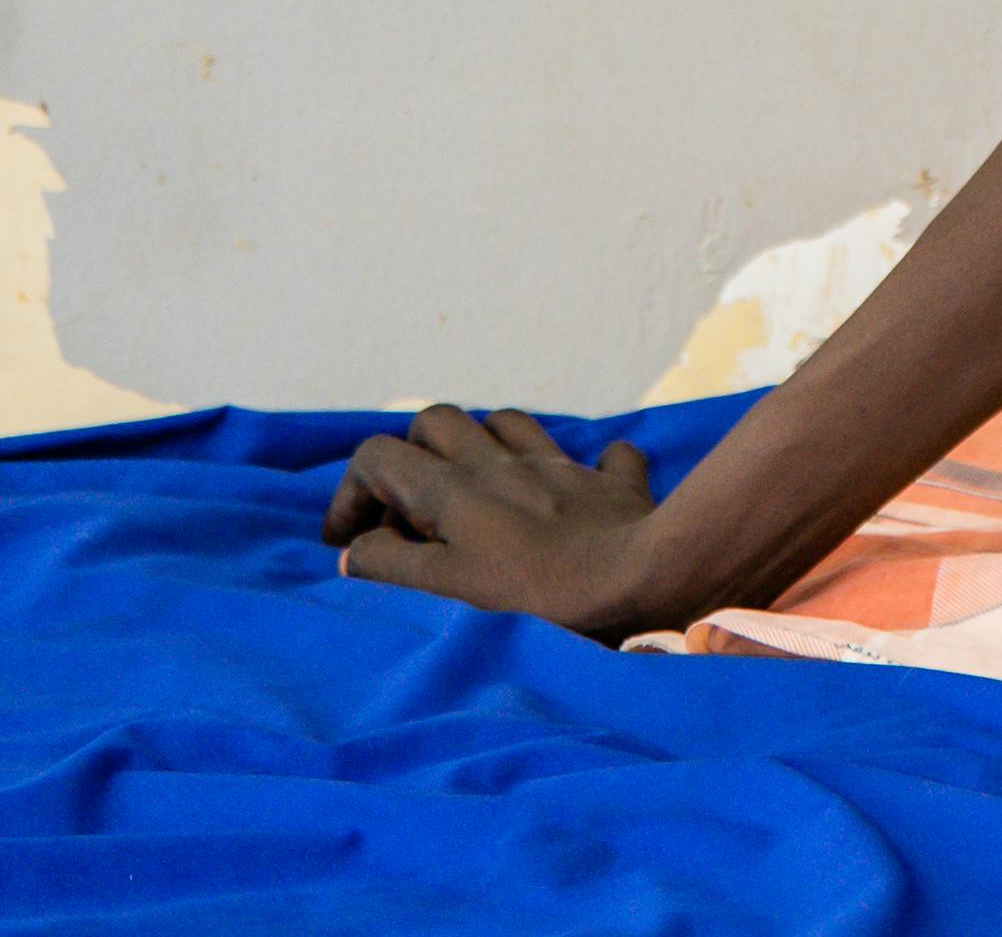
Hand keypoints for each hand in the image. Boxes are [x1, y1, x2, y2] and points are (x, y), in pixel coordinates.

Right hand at [322, 405, 673, 639]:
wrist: (636, 576)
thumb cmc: (533, 591)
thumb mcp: (444, 588)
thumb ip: (391, 563)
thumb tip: (355, 549)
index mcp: (454, 487)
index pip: (379, 456)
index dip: (352, 493)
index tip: (354, 539)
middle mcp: (501, 462)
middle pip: (437, 422)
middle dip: (412, 456)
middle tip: (412, 512)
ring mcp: (558, 465)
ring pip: (506, 424)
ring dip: (483, 449)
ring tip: (478, 497)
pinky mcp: (609, 482)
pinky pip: (597, 455)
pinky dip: (582, 467)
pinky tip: (576, 492)